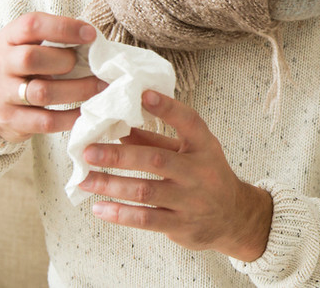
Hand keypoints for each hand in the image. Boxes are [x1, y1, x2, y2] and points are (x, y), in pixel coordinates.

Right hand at [0, 13, 102, 142]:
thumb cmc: (19, 68)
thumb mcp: (26, 45)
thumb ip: (52, 39)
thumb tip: (93, 40)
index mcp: (9, 39)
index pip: (31, 25)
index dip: (63, 28)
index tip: (91, 35)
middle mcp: (1, 65)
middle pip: (30, 58)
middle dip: (65, 61)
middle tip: (89, 65)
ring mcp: (3, 95)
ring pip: (41, 92)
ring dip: (78, 90)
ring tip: (101, 86)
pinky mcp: (11, 121)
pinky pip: (46, 121)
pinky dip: (71, 117)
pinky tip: (87, 111)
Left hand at [79, 91, 273, 261]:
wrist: (233, 217)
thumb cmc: (205, 177)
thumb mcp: (190, 153)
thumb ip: (156, 141)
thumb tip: (119, 127)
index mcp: (204, 146)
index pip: (189, 122)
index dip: (168, 107)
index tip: (144, 94)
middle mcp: (199, 171)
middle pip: (156, 160)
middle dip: (119, 155)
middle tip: (88, 151)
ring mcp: (191, 200)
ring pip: (146, 190)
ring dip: (111, 184)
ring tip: (85, 180)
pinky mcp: (181, 225)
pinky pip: (146, 219)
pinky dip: (120, 214)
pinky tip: (99, 208)